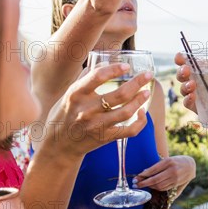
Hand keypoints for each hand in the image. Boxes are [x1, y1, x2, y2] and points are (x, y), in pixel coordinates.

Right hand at [37, 63, 151, 158]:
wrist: (59, 145)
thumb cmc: (65, 114)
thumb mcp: (68, 94)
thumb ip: (85, 78)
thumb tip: (103, 62)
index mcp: (76, 94)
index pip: (97, 77)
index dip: (115, 69)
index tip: (127, 66)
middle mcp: (86, 110)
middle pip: (119, 95)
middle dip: (137, 83)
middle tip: (148, 75)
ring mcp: (96, 125)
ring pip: (126, 112)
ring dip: (140, 101)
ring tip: (147, 92)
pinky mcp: (105, 138)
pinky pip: (129, 130)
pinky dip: (140, 122)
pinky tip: (143, 112)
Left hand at [133, 155, 195, 190]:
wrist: (191, 165)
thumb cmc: (177, 161)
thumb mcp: (168, 160)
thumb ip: (157, 166)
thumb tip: (145, 172)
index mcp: (168, 161)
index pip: (153, 169)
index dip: (143, 175)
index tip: (136, 177)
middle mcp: (172, 170)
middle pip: (155, 179)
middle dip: (144, 183)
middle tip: (136, 184)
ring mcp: (175, 178)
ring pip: (159, 186)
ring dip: (150, 186)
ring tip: (144, 185)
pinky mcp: (176, 184)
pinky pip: (164, 188)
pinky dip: (156, 188)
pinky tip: (153, 186)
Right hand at [175, 49, 207, 121]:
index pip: (192, 63)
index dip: (182, 58)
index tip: (180, 56)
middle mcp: (200, 83)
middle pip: (184, 75)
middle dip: (181, 71)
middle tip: (187, 69)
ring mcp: (199, 96)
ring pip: (184, 89)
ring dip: (185, 85)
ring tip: (192, 84)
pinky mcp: (200, 109)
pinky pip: (189, 104)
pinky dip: (188, 100)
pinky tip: (192, 97)